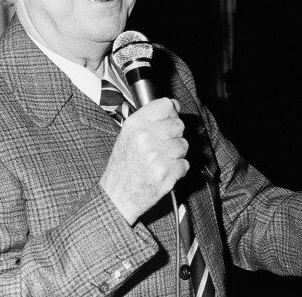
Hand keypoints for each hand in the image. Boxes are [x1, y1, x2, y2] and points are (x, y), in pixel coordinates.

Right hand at [99, 98, 189, 224]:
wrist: (117, 196)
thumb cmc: (123, 165)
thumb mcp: (128, 134)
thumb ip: (151, 117)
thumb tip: (175, 105)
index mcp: (135, 125)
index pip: (166, 105)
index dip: (171, 113)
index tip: (168, 120)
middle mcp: (146, 137)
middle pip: (179, 125)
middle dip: (174, 136)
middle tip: (161, 146)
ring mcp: (157, 156)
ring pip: (184, 145)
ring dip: (176, 154)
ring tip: (160, 160)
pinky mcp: (167, 174)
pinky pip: (185, 164)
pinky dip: (177, 169)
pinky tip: (163, 171)